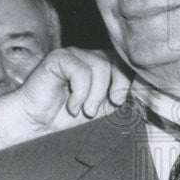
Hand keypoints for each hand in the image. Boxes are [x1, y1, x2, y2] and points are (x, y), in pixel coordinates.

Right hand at [0, 48, 130, 148]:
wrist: (36, 124)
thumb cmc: (66, 118)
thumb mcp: (102, 110)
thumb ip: (119, 99)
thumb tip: (144, 95)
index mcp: (103, 67)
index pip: (126, 64)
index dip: (131, 81)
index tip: (124, 102)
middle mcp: (89, 57)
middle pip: (117, 61)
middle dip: (119, 85)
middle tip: (111, 104)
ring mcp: (74, 55)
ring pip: (100, 66)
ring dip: (96, 94)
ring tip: (85, 111)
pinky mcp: (58, 58)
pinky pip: (80, 70)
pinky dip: (80, 92)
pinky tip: (72, 105)